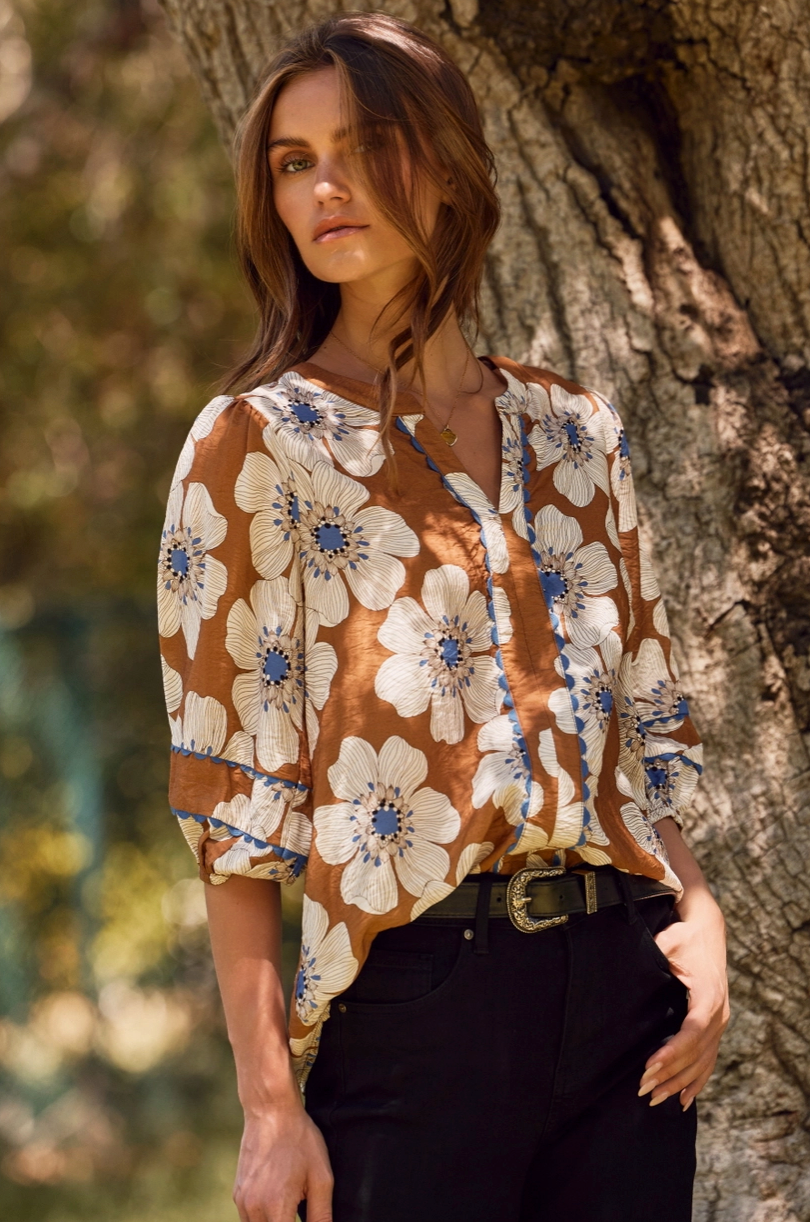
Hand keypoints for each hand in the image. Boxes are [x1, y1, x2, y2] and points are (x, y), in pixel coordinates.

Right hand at [233, 1100, 333, 1221]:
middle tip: (299, 1207)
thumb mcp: (321, 1177)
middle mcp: (253, 1208)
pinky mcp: (237, 1193)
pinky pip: (249, 1219)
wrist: (270, 1110)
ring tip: (291, 1202)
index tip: (303, 1214)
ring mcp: (242, 1201)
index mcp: (276, 1206)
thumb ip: (322, 1215)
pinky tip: (279, 1199)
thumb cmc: (299, 1139)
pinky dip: (264, 1218)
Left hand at [638, 895, 728, 1110]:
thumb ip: (654, 954)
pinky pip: (709, 1060)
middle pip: (697, 1053)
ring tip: (655, 1098)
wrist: (708, 931)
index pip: (693, 1032)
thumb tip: (626, 965)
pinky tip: (684, 1100)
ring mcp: (721, 1022)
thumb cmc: (685, 936)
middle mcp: (720, 1013)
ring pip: (703, 1062)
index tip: (650, 1066)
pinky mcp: (716, 1026)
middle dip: (670, 1074)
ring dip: (680, 1082)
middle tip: (643, 1089)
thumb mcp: (669, 941)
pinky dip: (697, 1081)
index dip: (672, 1051)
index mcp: (709, 996)